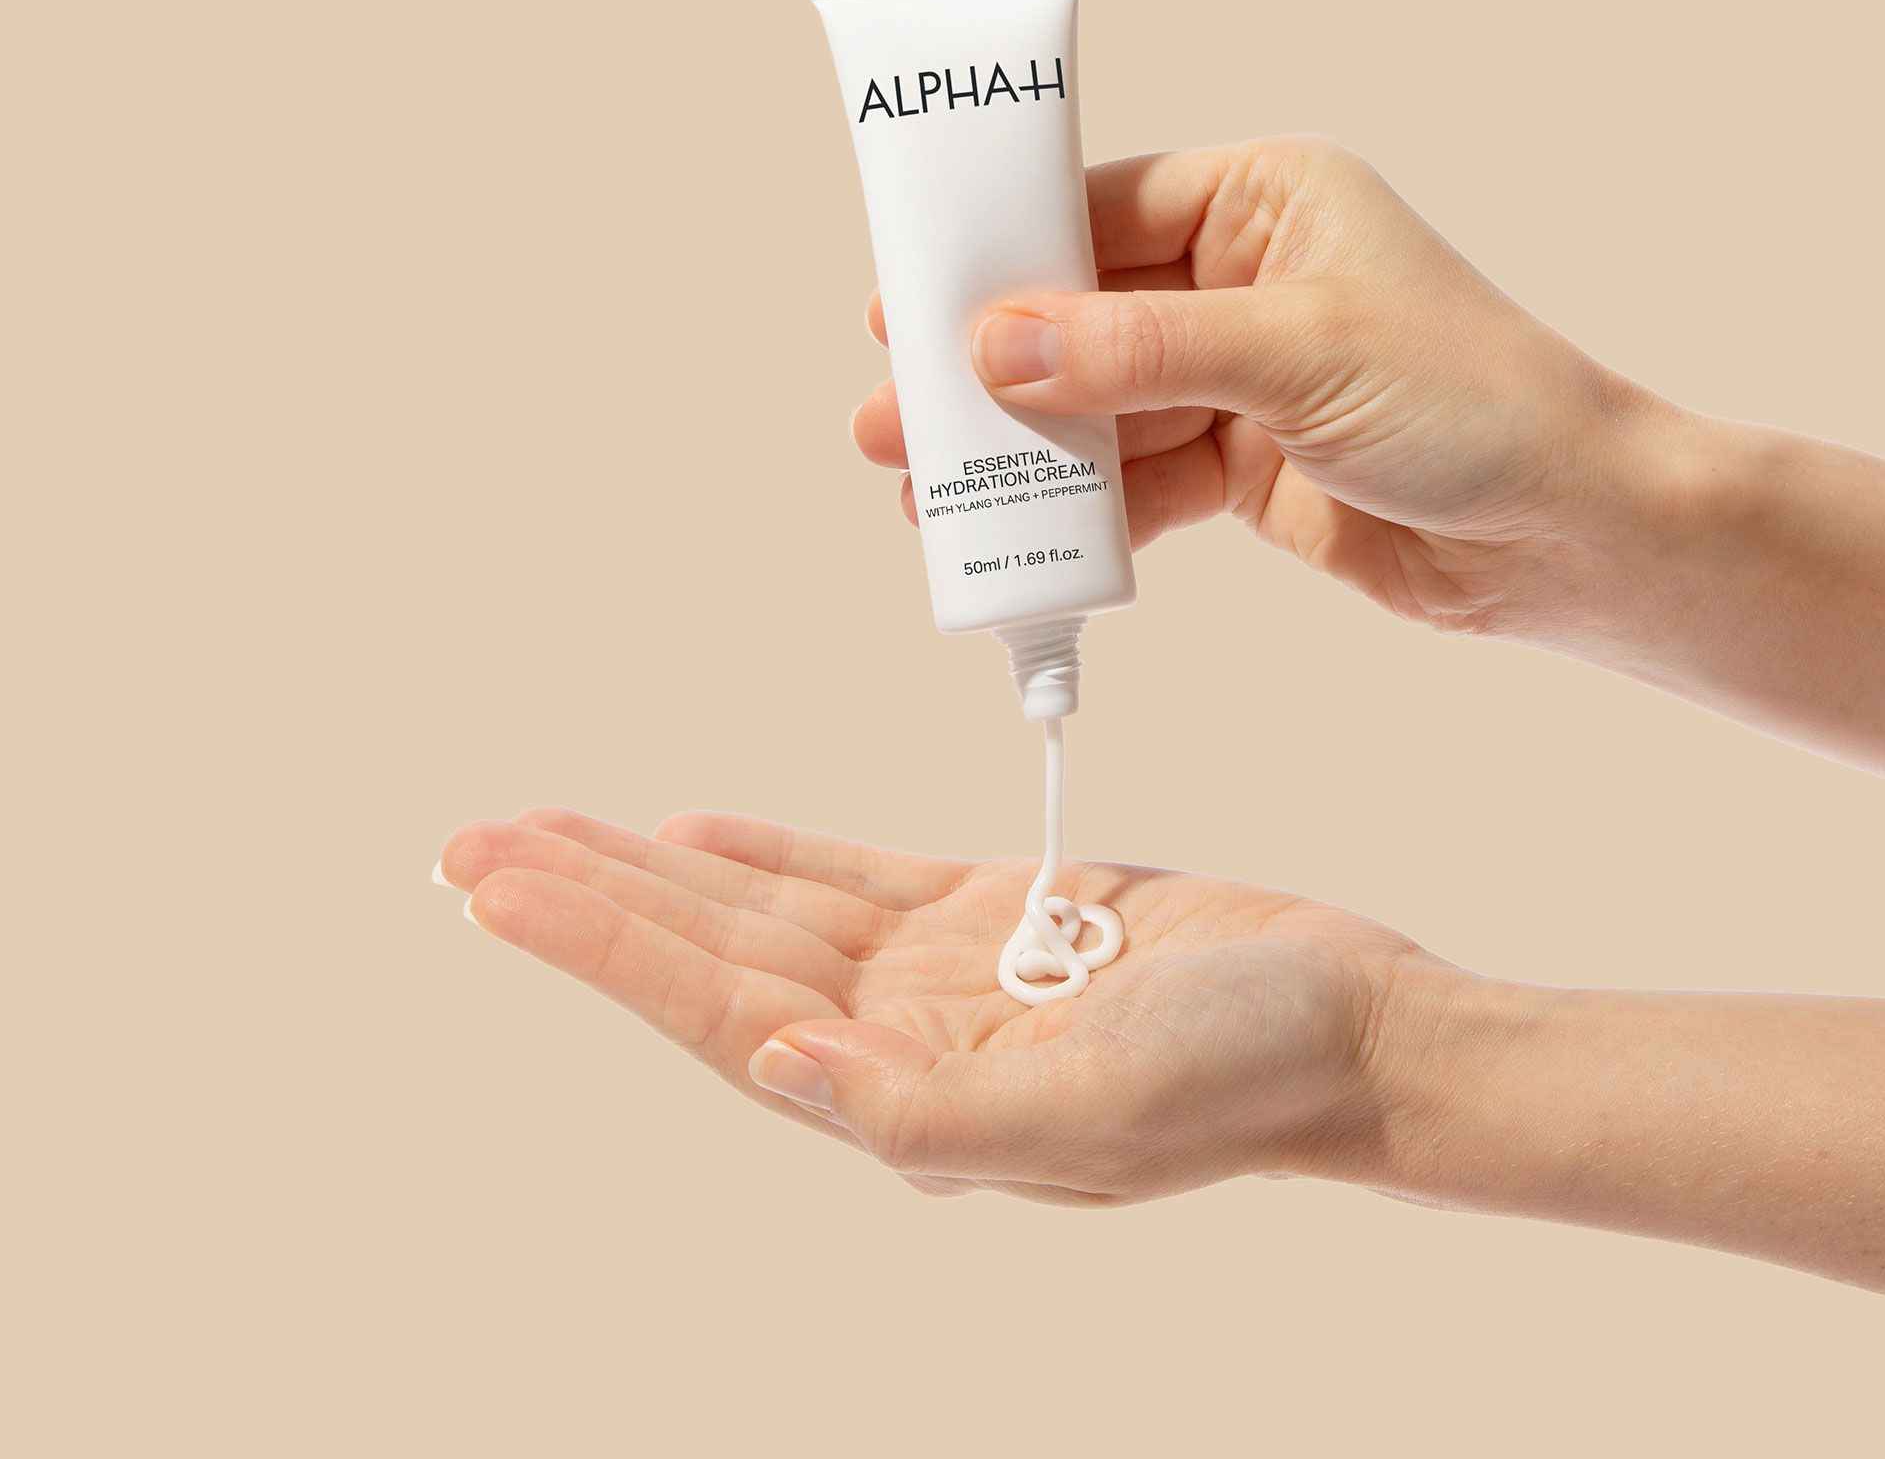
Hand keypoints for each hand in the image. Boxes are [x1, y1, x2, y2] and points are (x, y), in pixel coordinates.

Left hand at [436, 805, 1430, 1202]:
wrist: (1355, 1020)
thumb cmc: (1250, 1073)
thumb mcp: (1098, 1108)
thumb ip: (929, 1110)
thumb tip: (780, 1068)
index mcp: (909, 1098)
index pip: (720, 1013)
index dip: (604, 951)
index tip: (498, 886)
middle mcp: (903, 1041)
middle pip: (714, 958)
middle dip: (591, 901)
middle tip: (474, 842)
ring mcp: (944, 977)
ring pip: (765, 911)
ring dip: (656, 871)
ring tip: (550, 829)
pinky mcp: (993, 915)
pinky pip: (850, 879)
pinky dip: (767, 856)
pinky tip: (696, 837)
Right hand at [852, 136, 1666, 640]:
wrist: (1570, 537)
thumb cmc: (1473, 402)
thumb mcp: (1295, 354)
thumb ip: (1139, 350)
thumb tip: (996, 346)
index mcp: (1265, 200)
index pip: (1101, 207)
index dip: (1000, 249)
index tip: (909, 288)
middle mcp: (1243, 277)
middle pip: (1082, 310)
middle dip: (990, 363)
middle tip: (892, 405)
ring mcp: (1239, 375)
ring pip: (1098, 400)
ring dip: (1020, 442)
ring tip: (923, 481)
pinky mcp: (1243, 465)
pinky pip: (1135, 475)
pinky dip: (1078, 504)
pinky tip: (1012, 529)